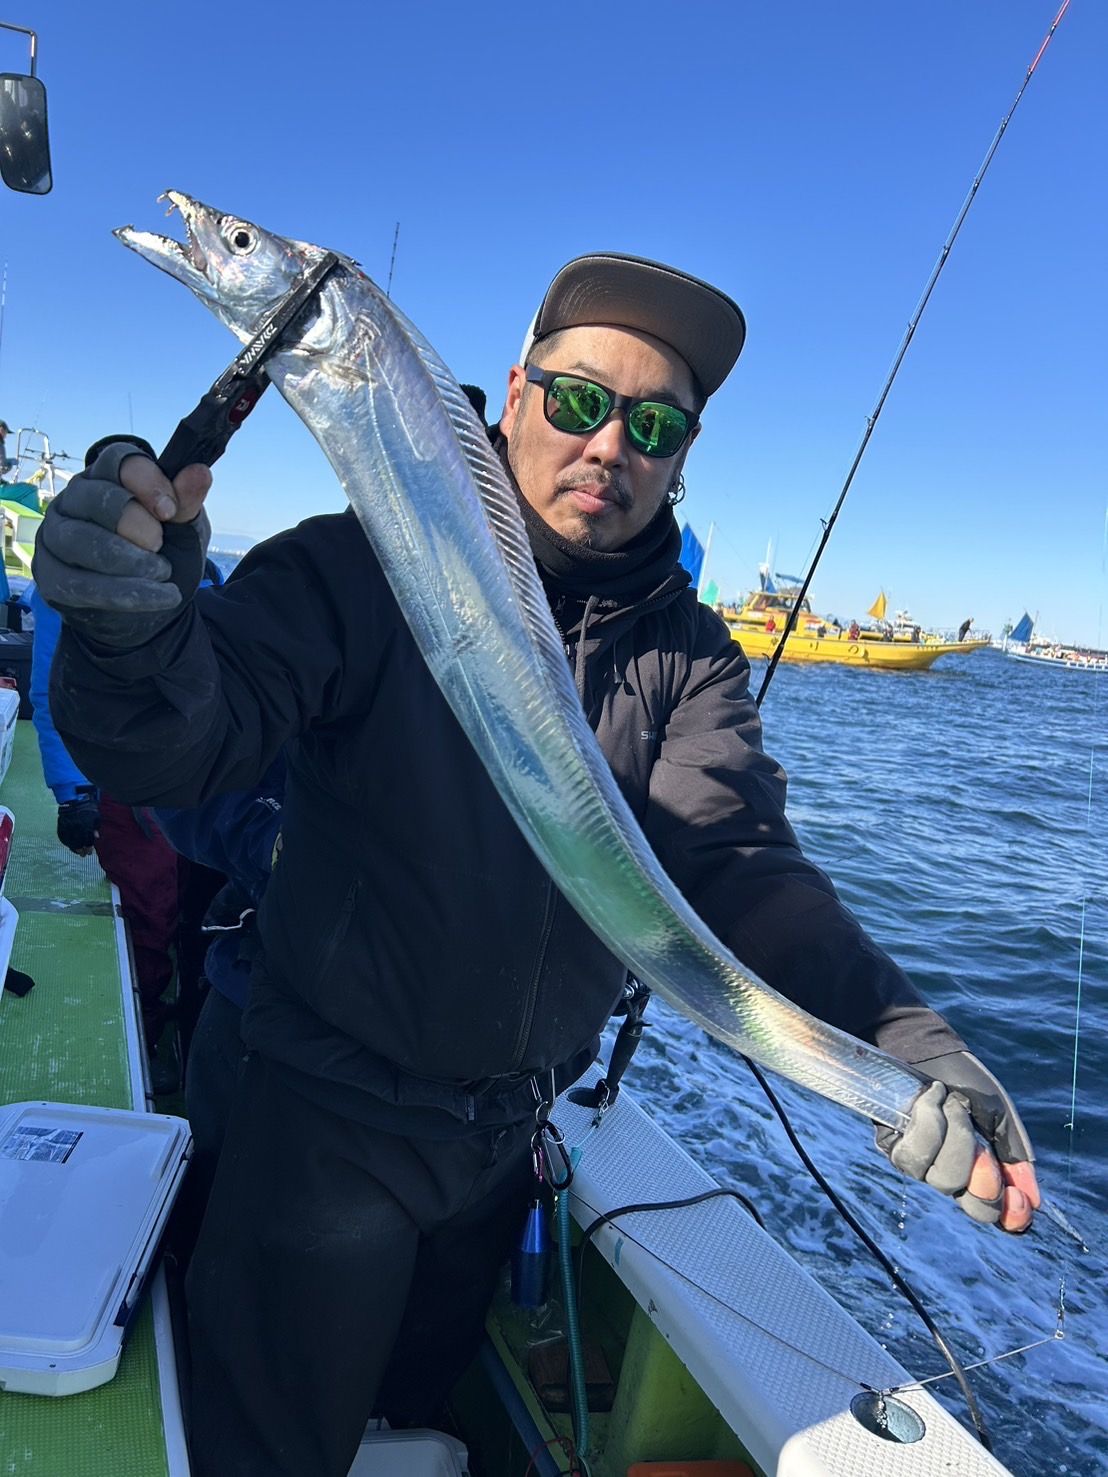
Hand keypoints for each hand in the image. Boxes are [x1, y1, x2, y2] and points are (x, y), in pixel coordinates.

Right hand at [32, 442, 212, 644]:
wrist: (153, 607)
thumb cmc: (166, 555)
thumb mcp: (185, 530)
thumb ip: (186, 503)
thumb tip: (200, 471)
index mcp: (108, 476)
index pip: (119, 460)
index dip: (148, 483)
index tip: (170, 511)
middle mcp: (74, 498)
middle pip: (99, 499)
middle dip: (139, 527)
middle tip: (160, 546)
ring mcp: (55, 534)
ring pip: (83, 540)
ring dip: (131, 561)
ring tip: (162, 573)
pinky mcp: (50, 574)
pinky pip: (81, 584)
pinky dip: (126, 593)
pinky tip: (158, 597)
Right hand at [57, 788, 99, 855]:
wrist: (74, 799)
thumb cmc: (88, 809)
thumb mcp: (96, 817)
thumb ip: (96, 827)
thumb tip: (96, 837)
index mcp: (87, 825)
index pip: (88, 840)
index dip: (88, 848)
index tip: (89, 853)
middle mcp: (77, 827)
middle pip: (78, 842)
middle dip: (81, 850)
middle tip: (82, 855)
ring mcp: (68, 826)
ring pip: (70, 840)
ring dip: (73, 848)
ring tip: (76, 852)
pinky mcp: (62, 824)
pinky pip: (63, 836)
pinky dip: (66, 842)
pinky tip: (69, 845)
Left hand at [876, 1050, 1039, 1232]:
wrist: (925, 1048)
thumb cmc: (962, 1080)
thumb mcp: (997, 1115)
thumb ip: (1013, 1154)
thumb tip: (1032, 1201)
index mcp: (978, 1169)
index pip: (993, 1209)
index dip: (1009, 1215)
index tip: (1021, 1202)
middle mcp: (948, 1172)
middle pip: (972, 1203)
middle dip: (983, 1179)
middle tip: (985, 1153)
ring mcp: (920, 1163)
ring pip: (944, 1179)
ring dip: (958, 1138)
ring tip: (954, 1105)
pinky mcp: (892, 1147)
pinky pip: (916, 1154)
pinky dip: (931, 1124)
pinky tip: (932, 1100)